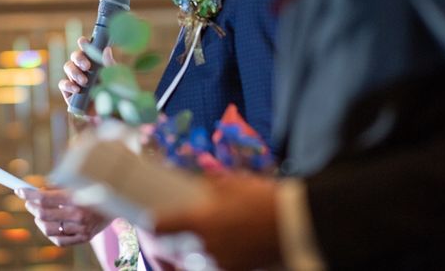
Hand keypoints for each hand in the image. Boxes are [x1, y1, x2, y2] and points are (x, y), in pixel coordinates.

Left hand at [15, 187, 110, 246]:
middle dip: (32, 205)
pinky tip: (50, 223)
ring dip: (39, 219)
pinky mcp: (84, 238)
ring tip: (39, 212)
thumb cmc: (98, 184)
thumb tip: (39, 189)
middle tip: (28, 200)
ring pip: (48, 229)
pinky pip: (59, 240)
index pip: (45, 198)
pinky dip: (50, 232)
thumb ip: (59, 185)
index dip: (29, 194)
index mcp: (77, 197)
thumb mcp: (80, 179)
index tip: (19, 190)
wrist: (123, 199)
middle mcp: (79, 215)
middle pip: (44, 214)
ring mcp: (81, 229)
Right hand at [60, 36, 115, 105]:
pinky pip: (63, 83)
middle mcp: (82, 67)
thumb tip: (107, 50)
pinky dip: (68, 84)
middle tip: (87, 66)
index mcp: (94, 61)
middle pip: (74, 56)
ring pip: (68, 67)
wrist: (108, 112)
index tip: (83, 41)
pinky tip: (76, 89)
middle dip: (79, 59)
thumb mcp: (114, 78)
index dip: (83, 43)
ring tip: (84, 82)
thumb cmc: (112, 92)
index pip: (86, 48)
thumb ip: (109, 64)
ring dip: (75, 72)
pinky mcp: (68, 91)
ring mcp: (74, 78)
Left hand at [155, 173, 281, 270]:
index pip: (162, 226)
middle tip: (158, 241)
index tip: (149, 220)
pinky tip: (208, 253)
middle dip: (160, 249)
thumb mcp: (233, 183)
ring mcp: (219, 263)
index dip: (152, 223)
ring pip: (188, 265)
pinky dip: (203, 263)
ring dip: (180, 260)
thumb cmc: (263, 199)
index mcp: (201, 221)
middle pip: (170, 253)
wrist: (295, 225)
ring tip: (177, 251)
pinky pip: (209, 269)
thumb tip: (194, 183)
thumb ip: (209, 186)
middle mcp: (205, 246)